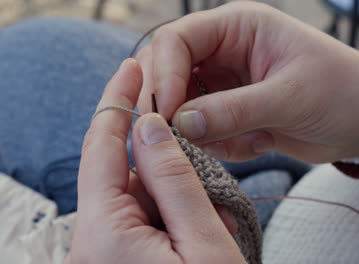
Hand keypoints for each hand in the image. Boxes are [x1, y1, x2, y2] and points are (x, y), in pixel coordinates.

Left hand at [65, 59, 244, 263]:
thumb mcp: (204, 240)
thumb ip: (174, 179)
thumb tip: (149, 125)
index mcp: (105, 235)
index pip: (101, 149)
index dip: (117, 103)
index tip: (131, 69)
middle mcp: (91, 244)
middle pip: (126, 178)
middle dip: (170, 177)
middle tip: (210, 200)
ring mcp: (103, 254)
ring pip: (138, 199)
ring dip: (178, 204)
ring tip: (213, 228)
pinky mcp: (116, 261)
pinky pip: (141, 222)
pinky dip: (173, 222)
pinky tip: (201, 237)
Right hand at [136, 2, 358, 162]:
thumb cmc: (342, 92)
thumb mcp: (290, 97)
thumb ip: (234, 110)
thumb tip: (180, 123)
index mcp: (237, 27)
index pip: (176, 41)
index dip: (165, 76)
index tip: (169, 115)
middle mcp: (223, 53)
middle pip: (168, 73)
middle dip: (172, 107)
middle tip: (183, 139)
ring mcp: (225, 85)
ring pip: (182, 107)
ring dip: (201, 132)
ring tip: (248, 140)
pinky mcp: (231, 114)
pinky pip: (204, 132)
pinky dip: (221, 146)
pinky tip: (261, 143)